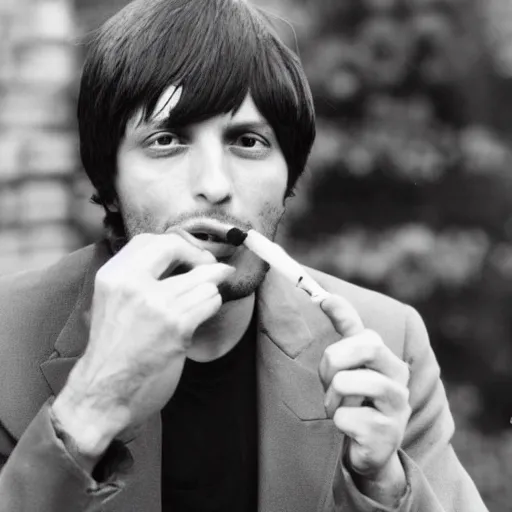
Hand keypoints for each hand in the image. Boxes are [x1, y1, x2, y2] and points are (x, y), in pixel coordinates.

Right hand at [53, 231, 234, 459]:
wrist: (104, 391)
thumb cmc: (113, 349)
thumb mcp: (113, 302)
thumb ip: (139, 277)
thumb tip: (183, 257)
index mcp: (113, 276)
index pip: (151, 240)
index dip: (177, 245)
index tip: (190, 256)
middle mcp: (132, 285)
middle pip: (177, 248)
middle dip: (200, 257)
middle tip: (211, 268)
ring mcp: (157, 304)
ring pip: (203, 278)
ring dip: (210, 288)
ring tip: (204, 298)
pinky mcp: (177, 325)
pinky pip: (210, 300)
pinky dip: (212, 304)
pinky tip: (203, 313)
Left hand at [318, 293, 410, 502]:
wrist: (371, 448)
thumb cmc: (358, 400)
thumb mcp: (351, 365)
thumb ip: (346, 331)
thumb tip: (327, 297)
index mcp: (387, 359)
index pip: (366, 333)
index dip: (343, 314)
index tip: (323, 300)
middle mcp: (398, 378)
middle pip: (362, 348)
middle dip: (332, 363)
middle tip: (330, 383)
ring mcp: (396, 406)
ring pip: (345, 382)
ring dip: (332, 398)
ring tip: (339, 407)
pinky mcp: (386, 433)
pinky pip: (344, 416)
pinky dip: (339, 421)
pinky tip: (350, 428)